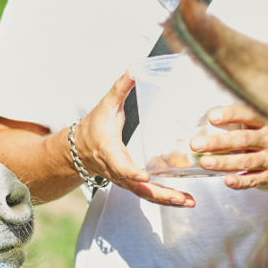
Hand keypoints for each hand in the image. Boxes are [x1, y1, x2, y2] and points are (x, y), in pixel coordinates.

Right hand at [73, 70, 195, 206]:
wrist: (78, 150)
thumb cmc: (94, 126)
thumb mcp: (105, 104)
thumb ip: (121, 87)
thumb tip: (135, 65)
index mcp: (108, 150)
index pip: (119, 164)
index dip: (131, 172)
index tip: (145, 177)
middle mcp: (115, 170)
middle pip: (137, 187)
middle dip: (159, 193)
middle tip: (181, 197)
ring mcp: (123, 180)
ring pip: (144, 195)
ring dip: (166, 200)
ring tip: (189, 202)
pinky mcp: (130, 184)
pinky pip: (147, 195)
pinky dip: (165, 199)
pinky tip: (184, 200)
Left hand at [188, 104, 267, 191]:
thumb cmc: (265, 142)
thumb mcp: (257, 128)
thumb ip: (235, 125)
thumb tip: (203, 124)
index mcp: (263, 124)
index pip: (248, 115)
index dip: (231, 114)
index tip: (212, 117)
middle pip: (243, 139)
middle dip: (218, 142)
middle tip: (196, 144)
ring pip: (246, 161)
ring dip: (223, 162)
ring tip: (204, 162)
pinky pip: (252, 180)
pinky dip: (240, 181)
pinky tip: (227, 181)